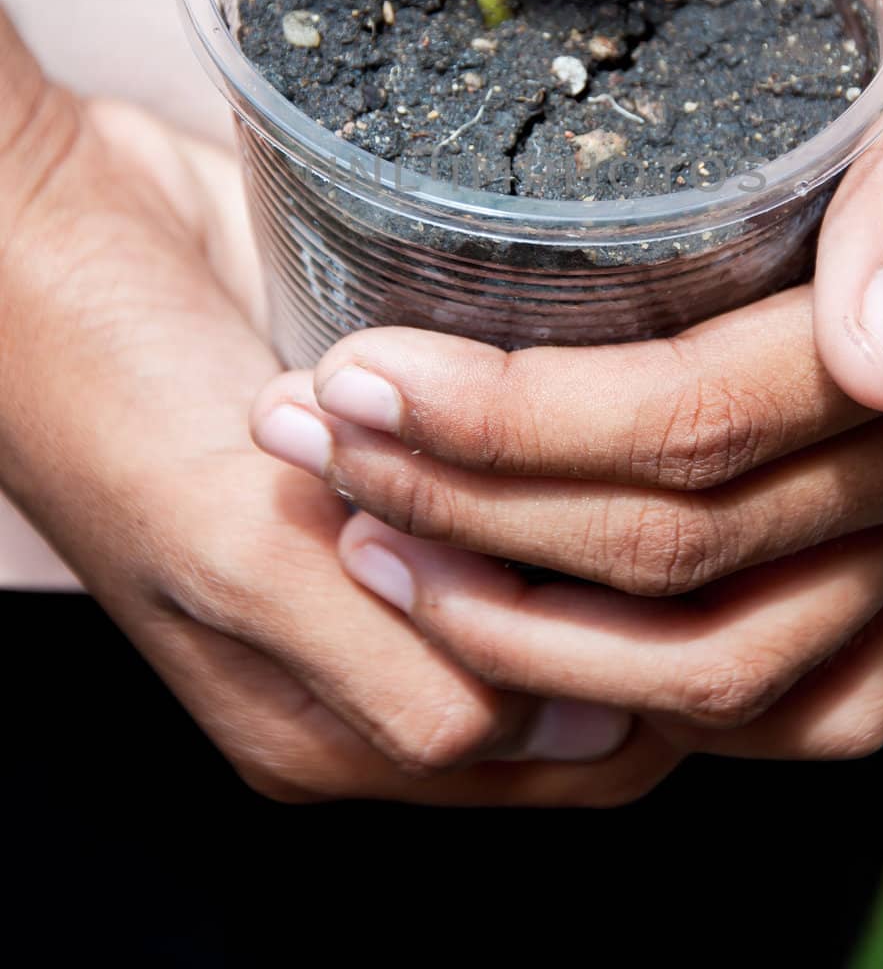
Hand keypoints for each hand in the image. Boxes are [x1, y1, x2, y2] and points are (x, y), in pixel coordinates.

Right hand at [0, 12, 673, 804]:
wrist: (50, 233)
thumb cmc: (105, 396)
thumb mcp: (230, 555)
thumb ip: (387, 669)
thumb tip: (574, 729)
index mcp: (324, 719)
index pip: (552, 755)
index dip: (643, 682)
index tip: (711, 575)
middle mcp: (372, 643)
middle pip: (576, 664)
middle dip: (645, 598)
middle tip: (705, 490)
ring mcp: (392, 541)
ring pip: (564, 566)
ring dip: (613, 514)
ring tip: (660, 433)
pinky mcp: (406, 449)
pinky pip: (523, 477)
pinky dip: (571, 450)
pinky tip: (603, 389)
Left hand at [251, 0, 882, 756]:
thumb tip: (880, 355)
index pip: (704, 421)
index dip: (510, 425)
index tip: (346, 380)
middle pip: (686, 553)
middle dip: (468, 511)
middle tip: (303, 443)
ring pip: (722, 658)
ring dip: (522, 629)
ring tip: (365, 542)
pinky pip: (787, 688)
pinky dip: (632, 682)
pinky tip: (501, 621)